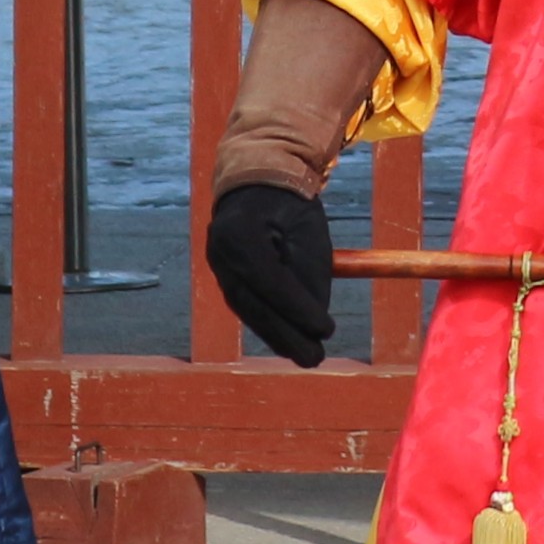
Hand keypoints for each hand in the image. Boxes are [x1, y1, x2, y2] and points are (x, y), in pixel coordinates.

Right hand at [210, 182, 336, 366]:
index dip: (297, 307)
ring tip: (308, 355)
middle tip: (316, 358)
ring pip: (248, 310)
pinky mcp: (224, 278)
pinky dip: (268, 326)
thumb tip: (317, 322)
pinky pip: (247, 307)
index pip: (269, 279)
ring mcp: (217, 267)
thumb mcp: (308, 230)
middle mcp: (220, 253)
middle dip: (286, 335)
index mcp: (239, 232)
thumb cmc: (289, 206)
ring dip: (278, 337)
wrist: (256, 184)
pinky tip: (289, 342)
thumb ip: (310, 272)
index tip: (326, 329)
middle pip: (253, 304)